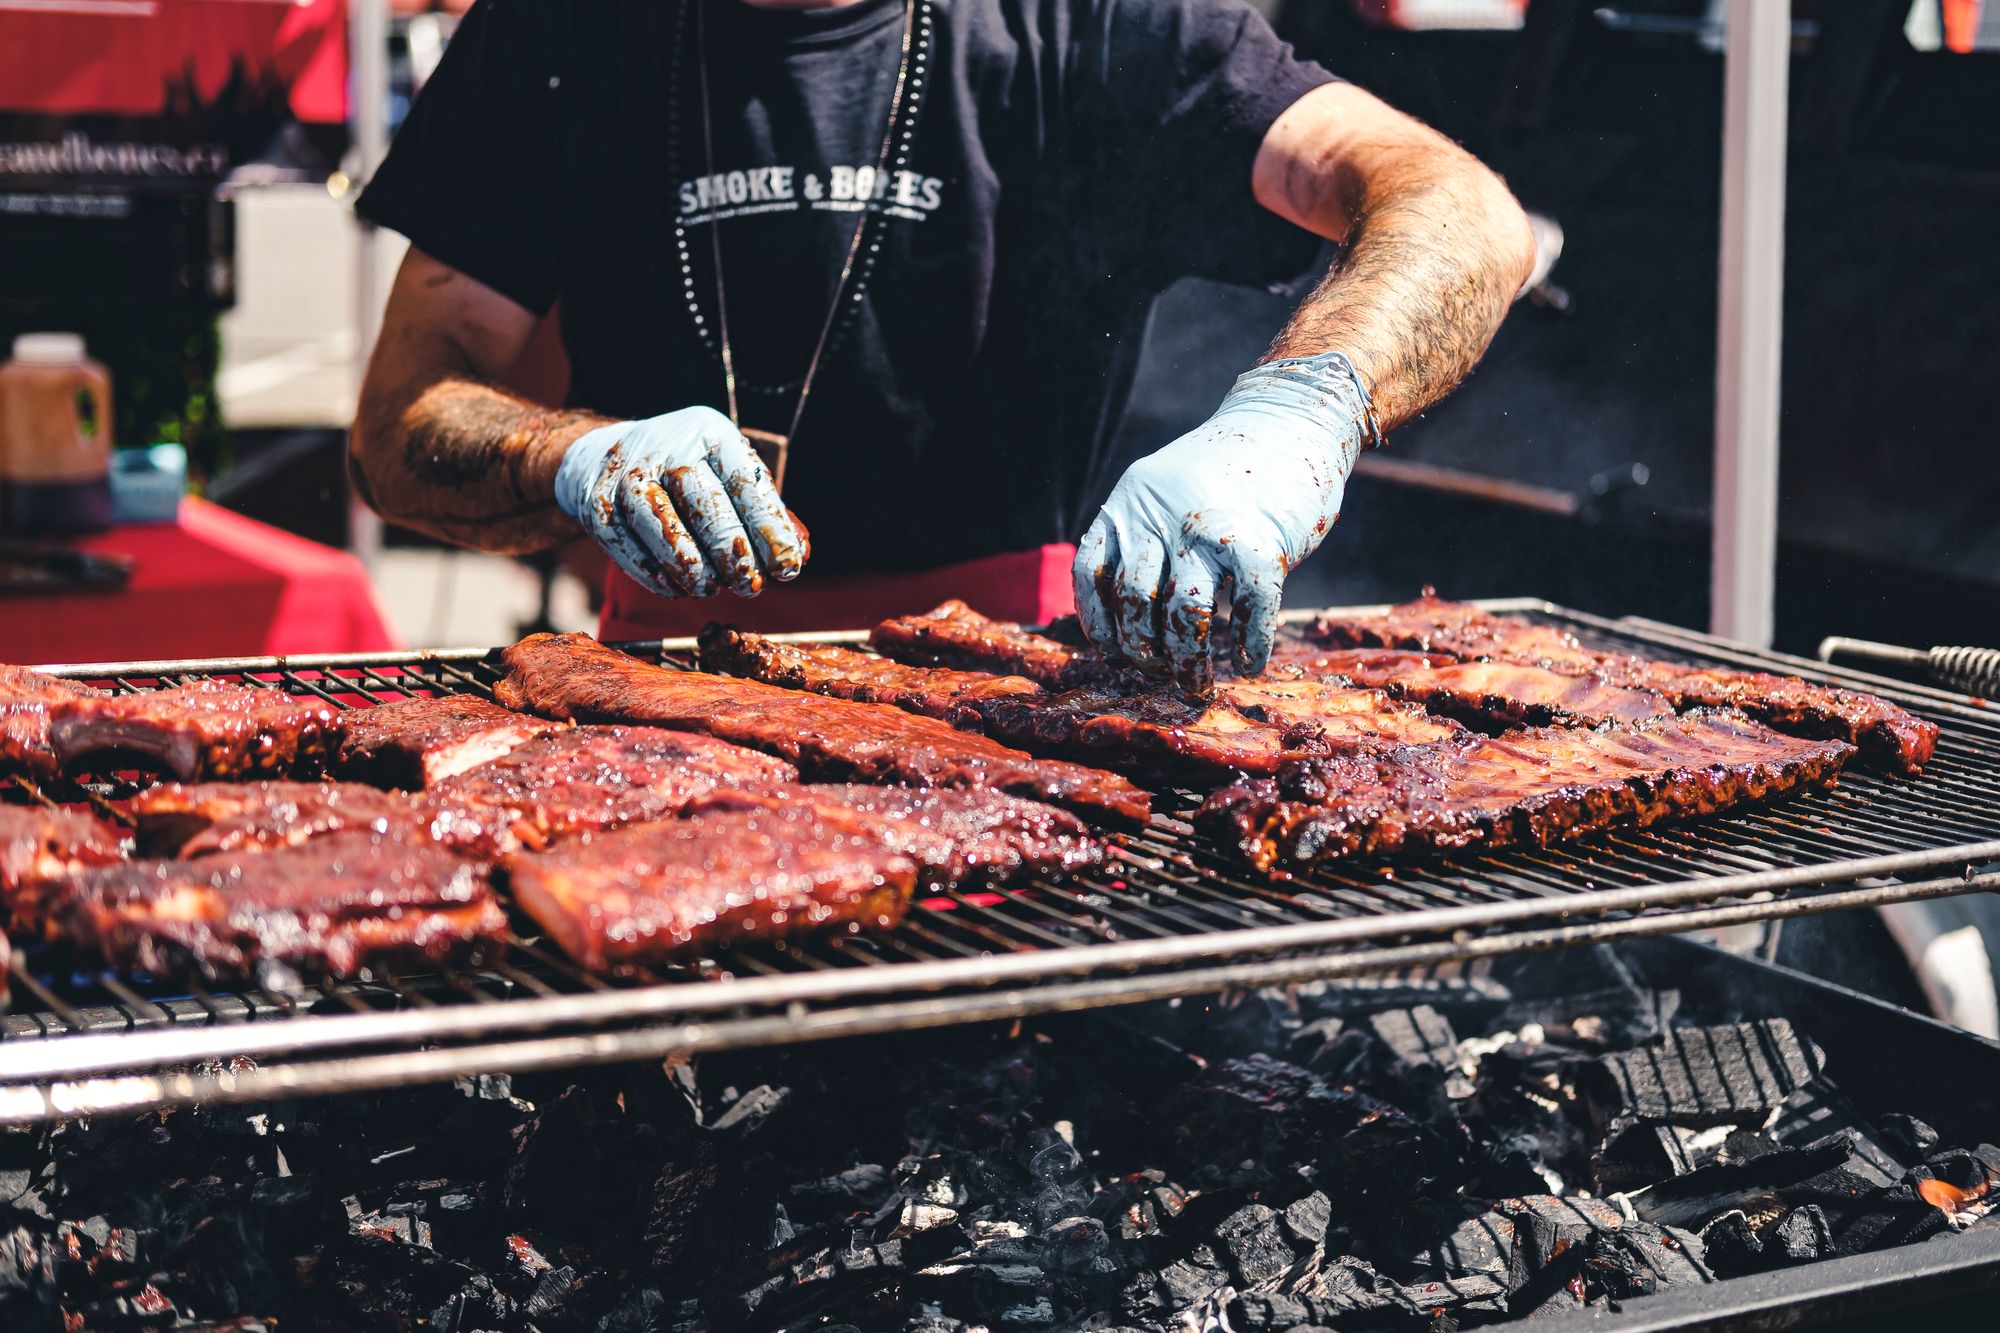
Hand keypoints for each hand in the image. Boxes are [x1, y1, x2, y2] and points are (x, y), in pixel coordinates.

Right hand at [554, 406, 805, 598]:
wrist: (605, 457)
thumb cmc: (687, 477)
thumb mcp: (727, 476)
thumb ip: (764, 513)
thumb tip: (797, 557)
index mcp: (709, 432)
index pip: (746, 481)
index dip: (769, 528)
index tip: (787, 567)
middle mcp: (667, 445)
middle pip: (705, 504)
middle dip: (733, 553)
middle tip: (750, 586)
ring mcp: (627, 473)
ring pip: (662, 527)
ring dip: (693, 568)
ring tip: (711, 588)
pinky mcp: (598, 504)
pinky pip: (629, 546)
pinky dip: (656, 574)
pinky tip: (677, 587)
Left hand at [1073, 354, 1374, 693]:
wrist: (1291, 418)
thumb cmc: (1229, 469)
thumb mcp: (1165, 490)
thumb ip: (1146, 537)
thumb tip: (1135, 619)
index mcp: (1130, 502)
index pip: (1092, 572)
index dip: (1100, 622)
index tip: (1116, 650)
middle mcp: (1163, 515)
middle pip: (1138, 601)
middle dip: (1146, 650)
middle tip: (1162, 673)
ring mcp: (1212, 528)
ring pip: (1187, 614)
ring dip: (1189, 659)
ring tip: (1197, 681)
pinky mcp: (1264, 542)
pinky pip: (1251, 609)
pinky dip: (1249, 645)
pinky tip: (1248, 662)